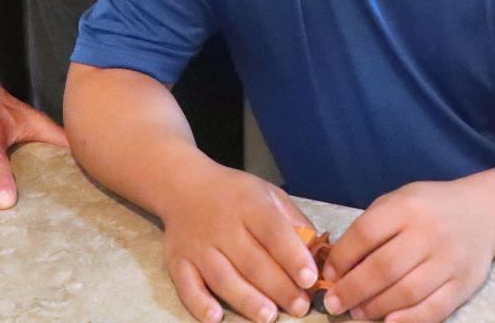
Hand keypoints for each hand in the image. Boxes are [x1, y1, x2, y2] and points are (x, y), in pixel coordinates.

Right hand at [161, 163, 319, 322]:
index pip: (273, 232)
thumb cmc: (235, 194)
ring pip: (223, 277)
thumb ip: (292, 220)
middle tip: (300, 307)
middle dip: (278, 287)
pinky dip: (200, 304)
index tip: (310, 279)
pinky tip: (215, 318)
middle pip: (252, 261)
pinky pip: (188, 286)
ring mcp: (198, 246)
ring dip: (246, 299)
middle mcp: (223, 226)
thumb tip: (317, 251)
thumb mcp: (268, 194)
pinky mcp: (177, 261)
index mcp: (249, 205)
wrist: (184, 186)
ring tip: (269, 316)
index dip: (292, 256)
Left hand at [322, 180, 494, 322]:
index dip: (342, 258)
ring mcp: (448, 259)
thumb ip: (372, 226)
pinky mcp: (464, 283)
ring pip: (407, 291)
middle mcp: (429, 231)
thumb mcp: (399, 201)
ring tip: (358, 313)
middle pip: (384, 267)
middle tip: (334, 303)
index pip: (366, 233)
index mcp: (407, 206)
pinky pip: (434, 308)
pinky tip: (389, 322)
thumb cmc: (430, 207)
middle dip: (353, 290)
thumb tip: (339, 264)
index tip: (328, 275)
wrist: (483, 213)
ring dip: (376, 307)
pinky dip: (409, 319)